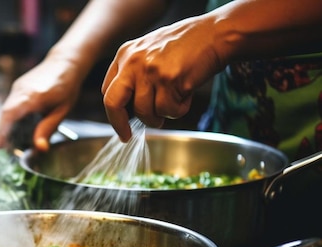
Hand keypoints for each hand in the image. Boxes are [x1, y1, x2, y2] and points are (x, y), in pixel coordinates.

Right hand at [0, 54, 83, 150]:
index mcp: (33, 96)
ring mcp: (18, 87)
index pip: (10, 115)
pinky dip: (9, 117)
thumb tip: (40, 148)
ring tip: (6, 142)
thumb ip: (48, 128)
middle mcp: (22, 90)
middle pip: (4, 113)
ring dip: (4, 125)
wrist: (65, 61)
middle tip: (1, 149)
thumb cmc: (67, 85)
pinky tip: (14, 127)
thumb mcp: (62, 110)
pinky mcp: (18, 87)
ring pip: (5, 109)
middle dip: (0, 132)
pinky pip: (10, 104)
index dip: (1, 132)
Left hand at [101, 14, 224, 140]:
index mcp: (125, 54)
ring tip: (175, 99)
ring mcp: (150, 71)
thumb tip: (126, 106)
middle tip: (127, 136)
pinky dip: (179, 109)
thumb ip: (134, 73)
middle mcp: (133, 62)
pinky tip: (186, 92)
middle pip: (113, 103)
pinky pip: (168, 110)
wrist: (216, 33)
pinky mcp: (169, 80)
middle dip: (119, 124)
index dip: (114, 112)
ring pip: (145, 112)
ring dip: (161, 114)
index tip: (120, 124)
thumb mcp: (150, 51)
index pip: (108, 90)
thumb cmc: (187, 44)